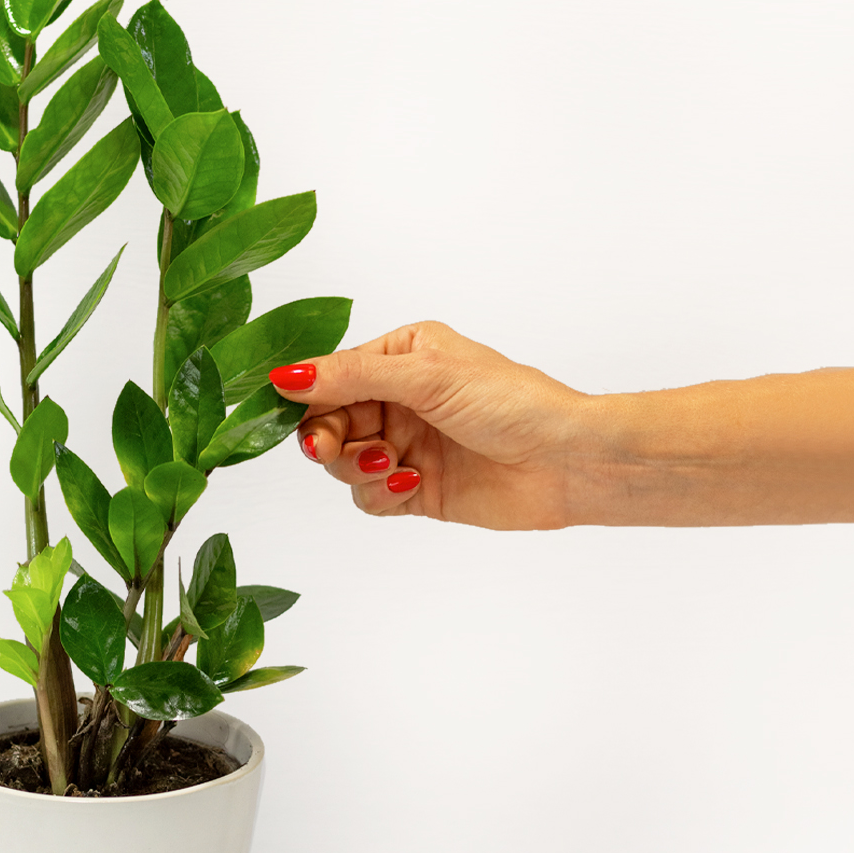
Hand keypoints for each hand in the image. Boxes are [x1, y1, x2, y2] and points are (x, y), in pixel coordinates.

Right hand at [268, 320, 594, 530]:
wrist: (567, 462)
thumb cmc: (513, 403)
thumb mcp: (427, 376)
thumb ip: (352, 376)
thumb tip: (285, 375)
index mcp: (400, 356)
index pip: (331, 377)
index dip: (310, 400)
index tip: (302, 418)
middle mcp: (398, 399)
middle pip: (328, 423)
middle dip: (327, 438)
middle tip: (329, 448)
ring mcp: (406, 445)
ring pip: (343, 463)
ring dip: (356, 466)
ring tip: (390, 465)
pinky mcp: (416, 489)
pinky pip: (369, 496)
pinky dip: (379, 492)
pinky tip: (412, 482)